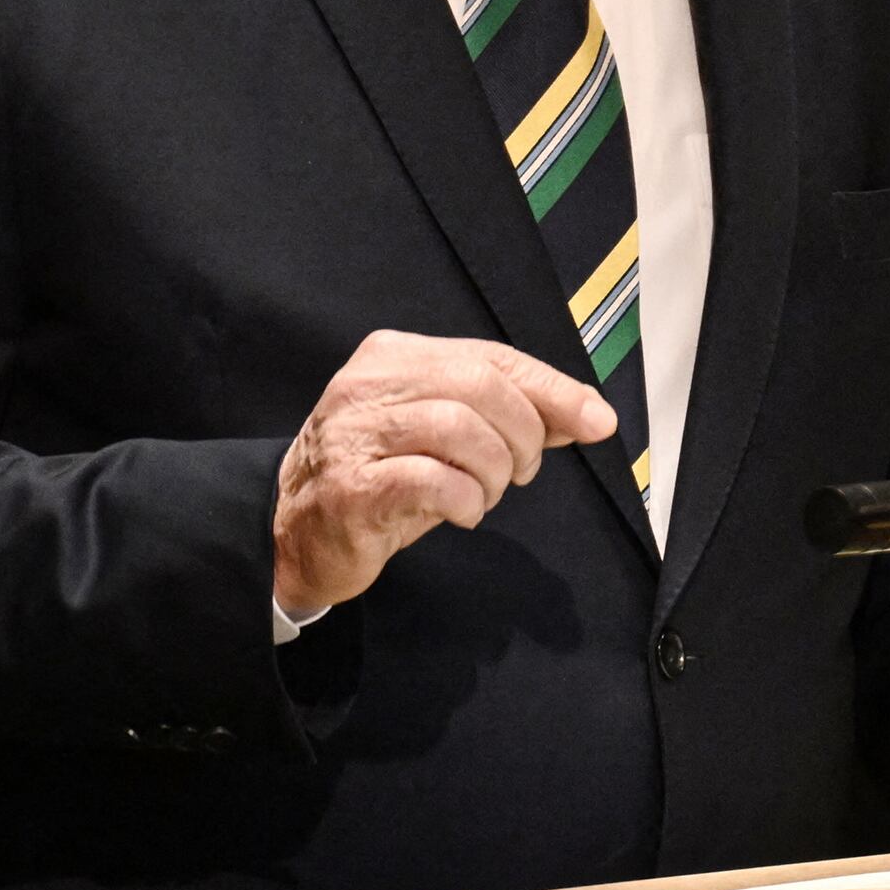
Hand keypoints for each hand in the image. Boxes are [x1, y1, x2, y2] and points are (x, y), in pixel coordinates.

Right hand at [270, 330, 615, 618]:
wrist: (294, 533)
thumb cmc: (380, 479)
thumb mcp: (445, 436)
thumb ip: (504, 416)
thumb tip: (585, 414)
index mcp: (395, 356)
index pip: (491, 357)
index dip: (552, 389)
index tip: (596, 421)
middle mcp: (370, 384)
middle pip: (479, 386)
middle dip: (522, 434)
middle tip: (521, 472)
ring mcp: (356, 434)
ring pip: (459, 429)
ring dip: (492, 472)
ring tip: (485, 494)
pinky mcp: (352, 488)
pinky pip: (433, 480)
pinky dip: (465, 499)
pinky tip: (462, 511)